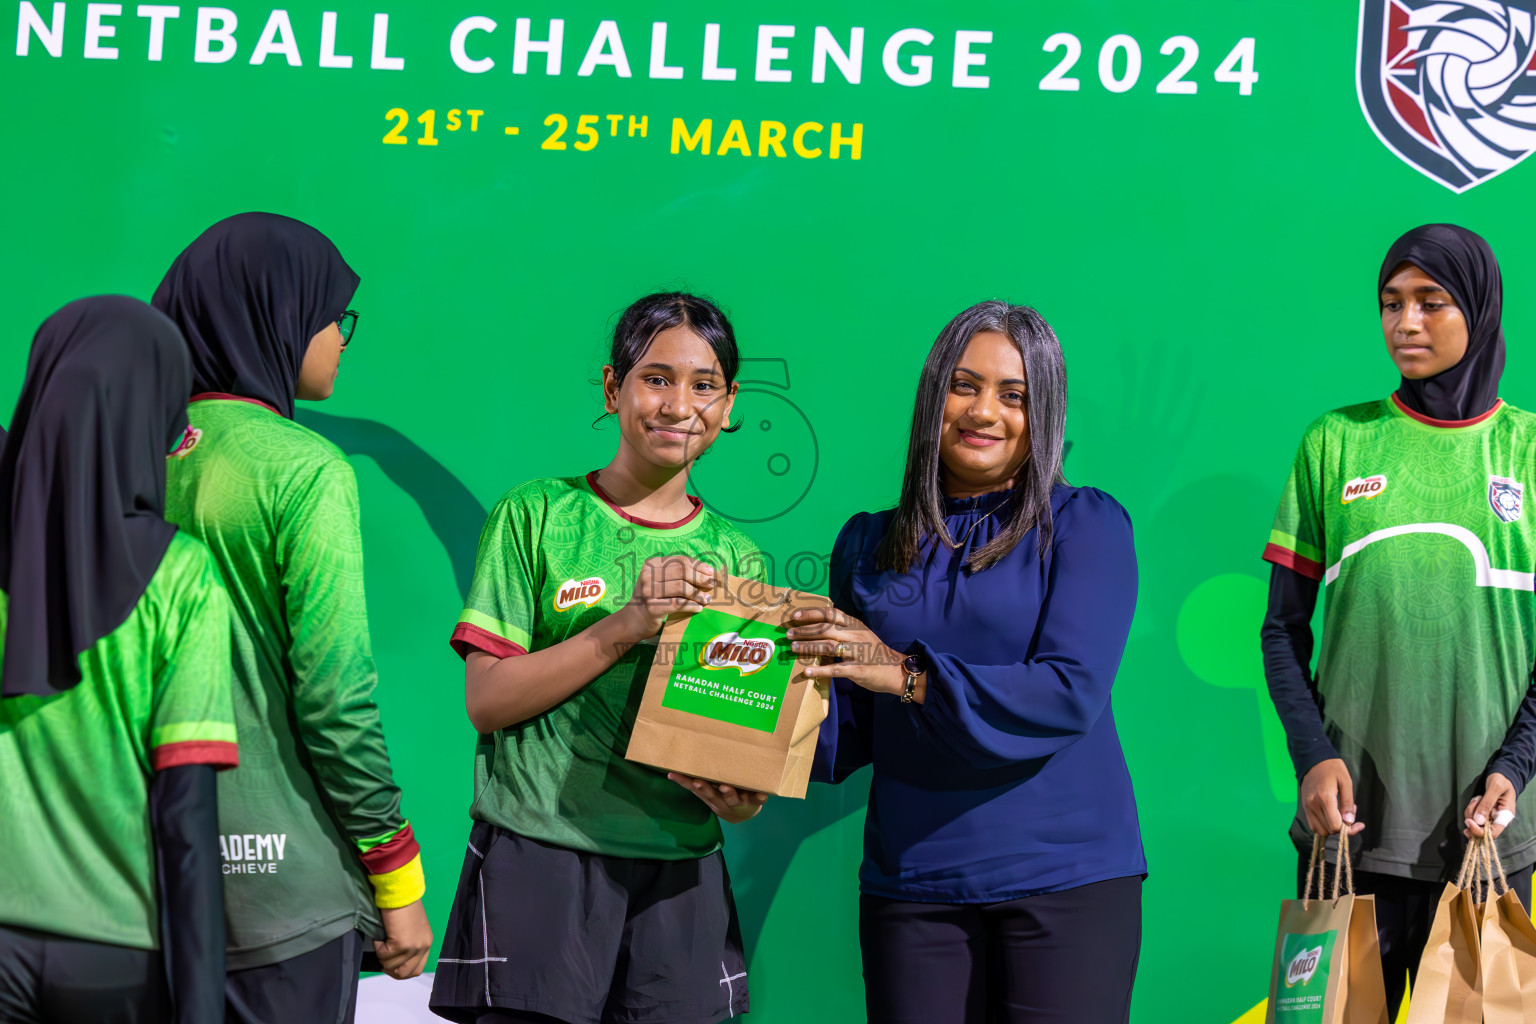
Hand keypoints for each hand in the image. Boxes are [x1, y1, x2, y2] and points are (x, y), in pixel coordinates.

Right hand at [373, 900, 432, 979]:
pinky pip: (384, 955)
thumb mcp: (411, 929)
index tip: (391, 964)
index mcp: (426, 943)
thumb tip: (394, 959)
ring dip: (382, 956)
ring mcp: (414, 946)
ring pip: (392, 966)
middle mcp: (423, 946)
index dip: (401, 971)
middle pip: (405, 973)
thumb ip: (408, 944)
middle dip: (390, 969)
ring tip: (382, 941)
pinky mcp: (402, 943)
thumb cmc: (403, 906)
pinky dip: (378, 947)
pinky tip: (380, 936)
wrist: (401, 892)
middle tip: (382, 957)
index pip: (417, 969)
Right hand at [618, 556, 716, 640]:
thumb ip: (677, 574)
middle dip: (700, 577)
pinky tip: (698, 608)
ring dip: (697, 593)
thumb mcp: (659, 580)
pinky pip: (678, 604)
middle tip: (712, 584)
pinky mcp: (652, 608)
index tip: (711, 572)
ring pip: (681, 587)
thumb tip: (707, 571)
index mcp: (651, 564)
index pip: (679, 560)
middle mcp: (647, 575)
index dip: (698, 565)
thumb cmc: (653, 598)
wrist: (633, 620)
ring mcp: (648, 591)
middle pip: (681, 572)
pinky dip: (691, 605)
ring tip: (707, 599)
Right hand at [668, 773, 768, 823]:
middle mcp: (721, 801)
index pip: (694, 789)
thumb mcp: (707, 792)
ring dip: (729, 794)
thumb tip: (669, 771)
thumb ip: (692, 783)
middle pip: (712, 795)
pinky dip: (760, 798)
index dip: (685, 783)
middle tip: (699, 782)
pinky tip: (764, 795)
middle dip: (705, 789)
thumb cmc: (722, 797)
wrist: (742, 815)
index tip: (674, 774)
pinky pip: (757, 800)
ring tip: (727, 787)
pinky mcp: (753, 802)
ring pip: (732, 799)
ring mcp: (737, 802)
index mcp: (710, 797)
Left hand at [785, 607, 913, 699]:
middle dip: (804, 631)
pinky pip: (835, 669)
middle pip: (825, 629)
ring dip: (808, 647)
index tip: (795, 616)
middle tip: (788, 634)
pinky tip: (807, 671)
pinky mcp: (858, 670)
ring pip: (828, 646)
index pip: (830, 613)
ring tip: (793, 648)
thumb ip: (843, 629)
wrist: (896, 670)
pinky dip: (820, 670)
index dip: (811, 614)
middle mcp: (855, 635)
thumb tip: (817, 627)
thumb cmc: (874, 652)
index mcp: (855, 624)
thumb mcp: (861, 634)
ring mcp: (857, 652)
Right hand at [1299, 758, 1363, 836]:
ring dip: (1332, 828)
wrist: (1313, 759)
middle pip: (1328, 830)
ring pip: (1320, 830)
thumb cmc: (1332, 768)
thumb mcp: (1346, 782)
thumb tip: (1349, 822)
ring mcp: (1307, 807)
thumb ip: (1347, 803)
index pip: (1335, 826)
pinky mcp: (1304, 807)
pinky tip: (1332, 816)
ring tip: (1340, 815)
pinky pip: (1313, 825)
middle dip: (1342, 828)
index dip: (1349, 829)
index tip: (1359, 824)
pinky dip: (1324, 826)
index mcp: (1324, 798)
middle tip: (1350, 815)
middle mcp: (1313, 805)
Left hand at [1466, 772, 1516, 838]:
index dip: (1479, 831)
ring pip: (1474, 822)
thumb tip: (1478, 820)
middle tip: (1475, 801)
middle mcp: (1498, 820)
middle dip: (1472, 817)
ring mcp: (1490, 818)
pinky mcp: (1484, 814)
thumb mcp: (1495, 788)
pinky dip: (1471, 808)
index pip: (1493, 833)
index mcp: (1506, 816)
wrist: (1501, 776)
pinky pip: (1472, 816)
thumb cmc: (1501, 780)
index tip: (1469, 822)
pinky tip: (1476, 800)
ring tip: (1478, 798)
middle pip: (1480, 829)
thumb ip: (1487, 803)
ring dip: (1471, 810)